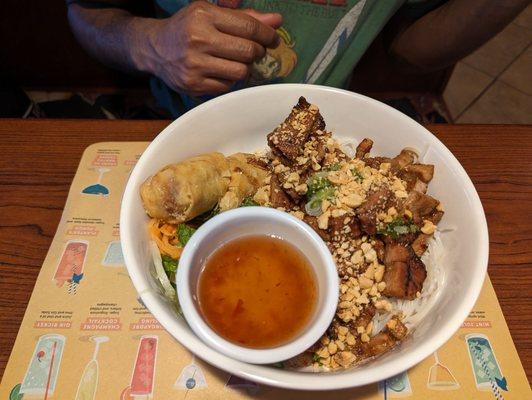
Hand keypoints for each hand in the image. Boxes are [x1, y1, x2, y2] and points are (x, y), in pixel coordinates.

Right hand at [139, 1, 281, 95]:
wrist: (155, 49)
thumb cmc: (188, 27)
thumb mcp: (212, 13)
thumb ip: (244, 16)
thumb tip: (276, 20)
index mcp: (203, 16)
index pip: (248, 27)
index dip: (267, 34)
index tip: (273, 38)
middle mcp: (198, 39)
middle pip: (248, 51)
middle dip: (257, 51)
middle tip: (253, 50)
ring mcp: (195, 65)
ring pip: (240, 72)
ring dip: (245, 67)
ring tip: (237, 60)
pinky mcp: (193, 85)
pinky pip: (227, 86)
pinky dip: (230, 79)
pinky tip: (221, 70)